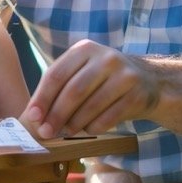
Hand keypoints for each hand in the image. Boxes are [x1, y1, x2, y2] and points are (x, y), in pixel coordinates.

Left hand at [21, 39, 159, 138]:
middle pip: (73, 91)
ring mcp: (124, 75)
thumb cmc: (104, 79)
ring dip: (75, 123)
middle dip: (56, 115)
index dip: (42, 98)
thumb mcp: (83, 72)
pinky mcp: (137, 94)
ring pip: (91, 105)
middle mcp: (105, 58)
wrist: (149, 81)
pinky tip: (88, 130)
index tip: (32, 117)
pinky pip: (110, 116)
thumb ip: (60, 87)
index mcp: (85, 49)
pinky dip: (95, 127)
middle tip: (46, 132)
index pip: (56, 74)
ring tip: (65, 133)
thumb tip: (34, 115)